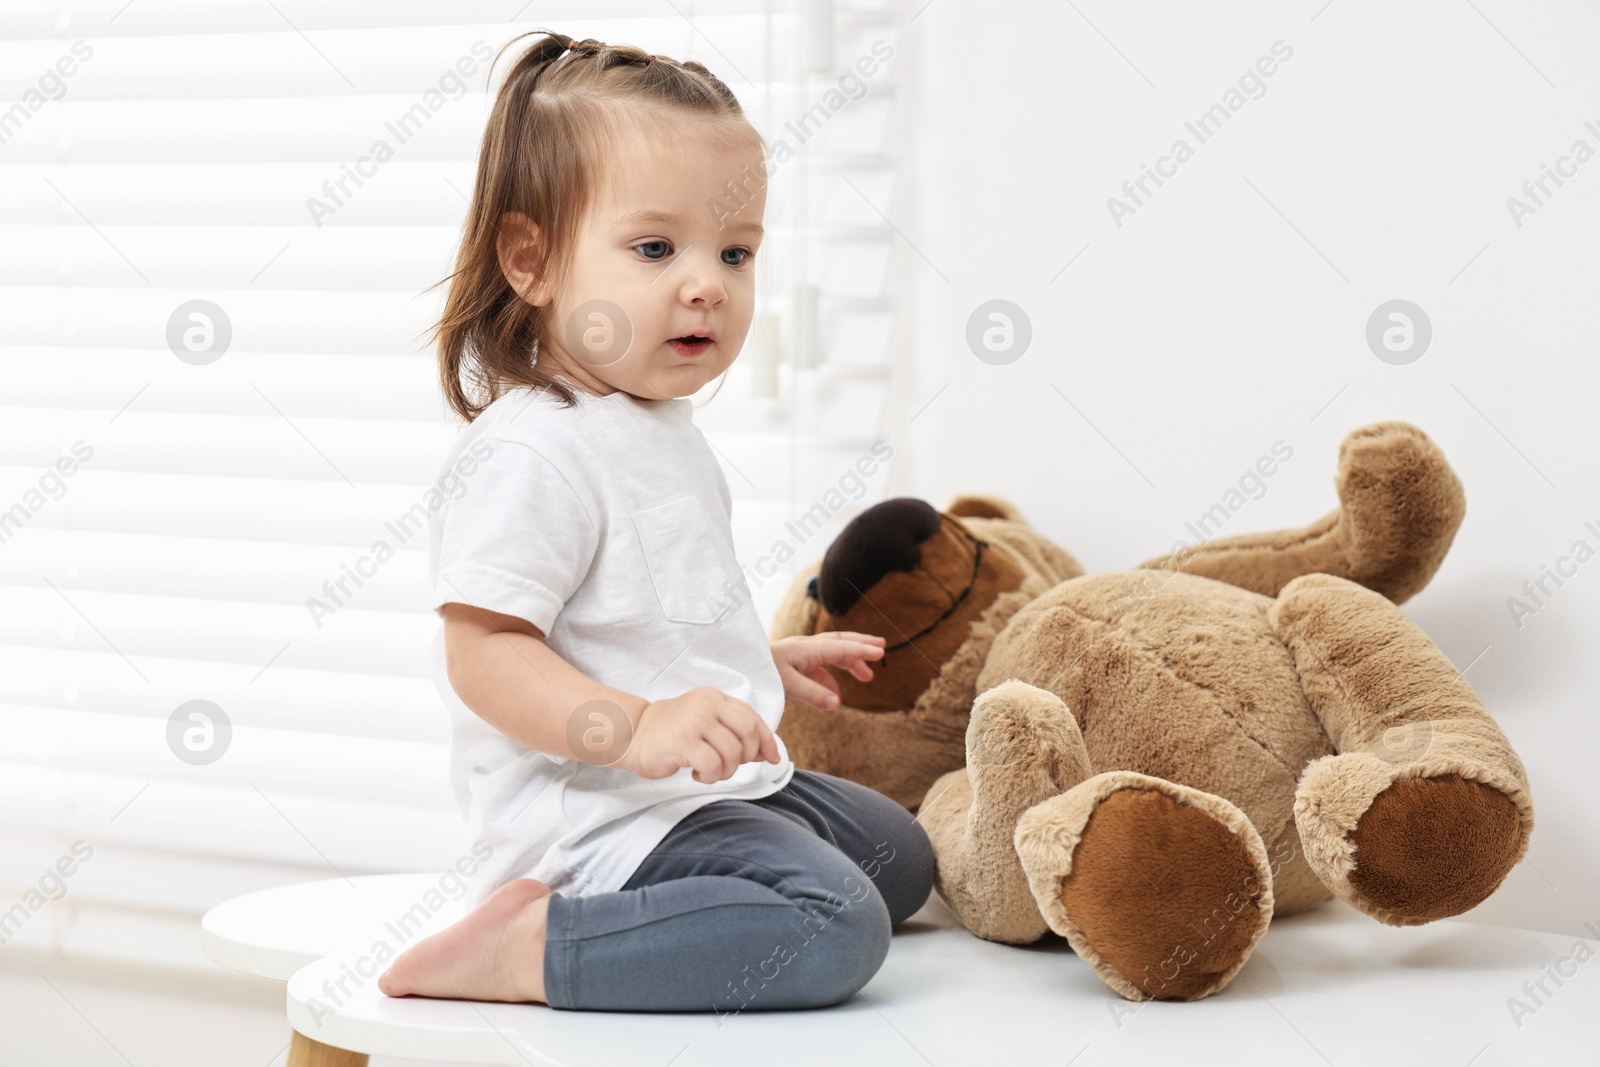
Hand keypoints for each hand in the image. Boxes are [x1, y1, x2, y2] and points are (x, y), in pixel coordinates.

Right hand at [616, 686, 781, 783]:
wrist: (632, 733)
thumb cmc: (671, 732)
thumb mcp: (706, 723)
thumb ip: (734, 732)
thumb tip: (767, 753)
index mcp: (715, 697)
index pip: (753, 718)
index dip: (767, 741)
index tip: (771, 758)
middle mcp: (707, 705)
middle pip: (748, 732)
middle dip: (747, 756)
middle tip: (729, 765)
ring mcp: (694, 721)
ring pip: (732, 752)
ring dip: (725, 771)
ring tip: (708, 771)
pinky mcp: (682, 741)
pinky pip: (712, 764)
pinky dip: (710, 776)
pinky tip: (696, 773)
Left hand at [770, 632, 885, 710]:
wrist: (738, 668)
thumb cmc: (761, 673)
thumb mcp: (787, 685)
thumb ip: (813, 694)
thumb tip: (837, 703)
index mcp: (807, 649)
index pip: (841, 647)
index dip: (862, 650)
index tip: (881, 652)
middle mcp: (805, 648)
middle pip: (839, 642)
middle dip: (861, 645)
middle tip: (881, 648)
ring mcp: (799, 656)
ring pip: (831, 655)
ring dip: (850, 663)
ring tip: (866, 677)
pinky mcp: (793, 667)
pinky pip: (819, 670)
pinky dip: (832, 678)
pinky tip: (835, 695)